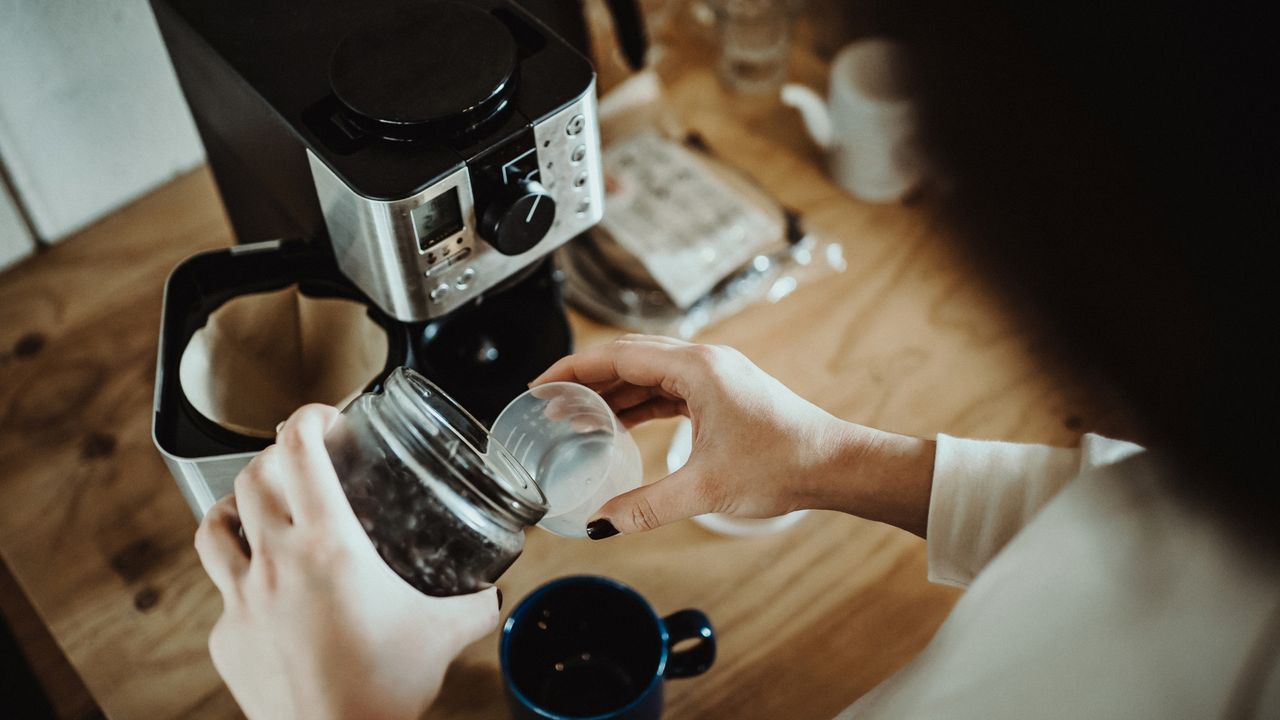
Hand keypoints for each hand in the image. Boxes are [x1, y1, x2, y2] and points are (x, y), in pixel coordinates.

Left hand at [194, 404, 498, 719]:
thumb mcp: (442, 635)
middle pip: (251, 479)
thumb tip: (492, 594)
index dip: (307, 419)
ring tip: (257, 510)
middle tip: (300, 461)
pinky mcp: (225, 638)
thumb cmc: (385, 688)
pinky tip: (267, 596)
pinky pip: (222, 594)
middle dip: (274, 458)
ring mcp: (240, 600)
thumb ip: (472, 605)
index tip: (324, 417)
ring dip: (235, 507)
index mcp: (329, 545)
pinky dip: (240, 581)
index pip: (299, 453)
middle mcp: (276, 562)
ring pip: (213, 527)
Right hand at [531, 335, 934, 536]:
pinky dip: (640, 403)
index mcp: (697, 369)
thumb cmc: (784, 464)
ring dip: (613, 392)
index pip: (619, 356)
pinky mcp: (724, 393)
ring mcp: (716, 376)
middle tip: (550, 402)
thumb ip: (647, 506)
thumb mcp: (706, 489)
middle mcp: (705, 362)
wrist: (836, 465)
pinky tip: (620, 423)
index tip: (541, 385)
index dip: (574, 369)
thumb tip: (600, 524)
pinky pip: (669, 389)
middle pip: (629, 358)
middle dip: (587, 378)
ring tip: (576, 416)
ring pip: (649, 373)